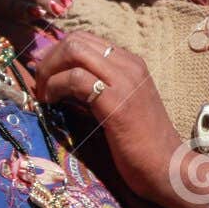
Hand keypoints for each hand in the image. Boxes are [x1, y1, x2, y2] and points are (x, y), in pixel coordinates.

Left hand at [32, 30, 208, 207]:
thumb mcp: (118, 106)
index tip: (42, 72)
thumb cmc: (142, 145)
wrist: (168, 168)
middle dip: (49, 59)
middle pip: (76, 40)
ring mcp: (125, 80)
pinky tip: (51, 103)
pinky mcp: (116, 101)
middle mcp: (129, 65)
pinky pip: (75, 78)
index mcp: (131, 64)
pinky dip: (55, 87)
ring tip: (44, 95)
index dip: (56, 52)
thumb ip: (95, 89)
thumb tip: (56, 79)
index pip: (85, 39)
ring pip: (74, 51)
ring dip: (49, 71)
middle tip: (39, 84)